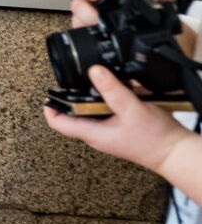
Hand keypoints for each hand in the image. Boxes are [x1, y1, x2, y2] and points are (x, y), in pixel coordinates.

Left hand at [44, 65, 193, 173]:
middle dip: (72, 97)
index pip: (58, 123)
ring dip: (91, 97)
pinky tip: (118, 92)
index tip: (49, 93)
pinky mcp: (119, 130)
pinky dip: (107, 101)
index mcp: (92, 133)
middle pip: (73, 115)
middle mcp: (97, 135)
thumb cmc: (155, 139)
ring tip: (96, 83)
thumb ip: (112, 90)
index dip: (49, 107)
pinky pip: (106, 113)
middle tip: (73, 81)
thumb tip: (94, 72)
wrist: (175, 152)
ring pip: (91, 112)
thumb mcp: (131, 109)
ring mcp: (108, 133)